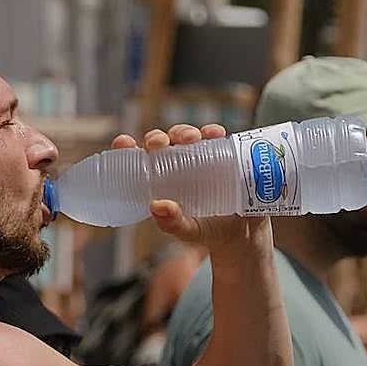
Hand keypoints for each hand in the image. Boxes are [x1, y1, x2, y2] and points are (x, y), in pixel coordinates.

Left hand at [111, 124, 272, 258]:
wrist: (243, 233)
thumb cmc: (207, 231)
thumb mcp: (188, 231)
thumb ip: (172, 224)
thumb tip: (157, 206)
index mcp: (160, 181)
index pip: (138, 160)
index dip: (127, 147)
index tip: (123, 142)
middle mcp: (176, 165)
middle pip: (161, 143)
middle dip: (157, 138)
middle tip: (160, 144)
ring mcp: (200, 157)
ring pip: (186, 135)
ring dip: (185, 132)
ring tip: (191, 139)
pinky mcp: (223, 154)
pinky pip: (215, 137)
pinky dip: (213, 132)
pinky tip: (215, 134)